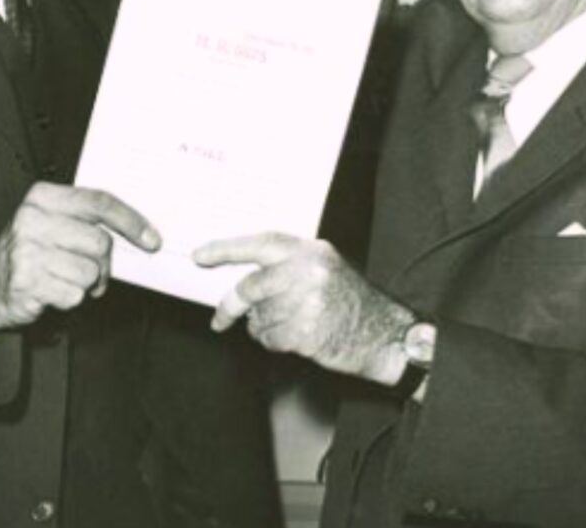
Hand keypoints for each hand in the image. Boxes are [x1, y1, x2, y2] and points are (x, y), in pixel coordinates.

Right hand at [0, 183, 159, 328]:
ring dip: (87, 283)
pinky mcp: (26, 281)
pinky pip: (74, 294)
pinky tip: (53, 292)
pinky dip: (71, 299)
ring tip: (67, 280)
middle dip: (104, 263)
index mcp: (42, 196)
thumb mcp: (53, 223)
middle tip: (91, 270)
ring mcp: (26, 250)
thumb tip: (139, 232)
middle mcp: (32, 219)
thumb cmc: (32, 252)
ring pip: (90, 271)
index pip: (98, 202)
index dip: (130, 221)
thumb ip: (86, 220)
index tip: (151, 239)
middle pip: (100, 241)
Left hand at [194, 233, 412, 383]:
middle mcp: (308, 272)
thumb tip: (243, 276)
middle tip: (220, 319)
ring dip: (262, 327)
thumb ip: (288, 266)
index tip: (200, 255)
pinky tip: (293, 339)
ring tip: (287, 326)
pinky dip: (273, 342)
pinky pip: (270, 339)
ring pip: (259, 317)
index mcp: (310, 251)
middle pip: (251, 287)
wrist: (384, 334)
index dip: (226, 248)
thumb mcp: (324, 268)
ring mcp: (307, 303)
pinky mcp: (307, 333)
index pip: (260, 242)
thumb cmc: (350, 301)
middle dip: (231, 306)